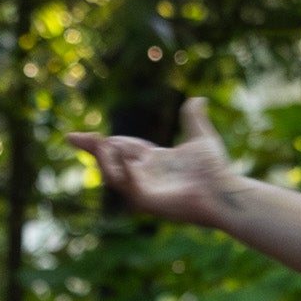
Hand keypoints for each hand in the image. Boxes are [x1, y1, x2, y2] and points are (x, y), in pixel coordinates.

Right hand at [63, 100, 249, 232]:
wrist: (225, 189)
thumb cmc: (216, 170)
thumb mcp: (201, 137)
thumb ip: (193, 118)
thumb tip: (198, 99)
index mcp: (153, 160)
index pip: (121, 147)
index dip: (103, 140)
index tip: (80, 134)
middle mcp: (144, 175)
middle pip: (110, 160)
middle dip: (93, 148)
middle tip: (74, 137)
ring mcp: (144, 189)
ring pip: (112, 173)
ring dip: (102, 158)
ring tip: (96, 141)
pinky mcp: (147, 201)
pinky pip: (127, 185)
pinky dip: (123, 170)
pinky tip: (123, 156)